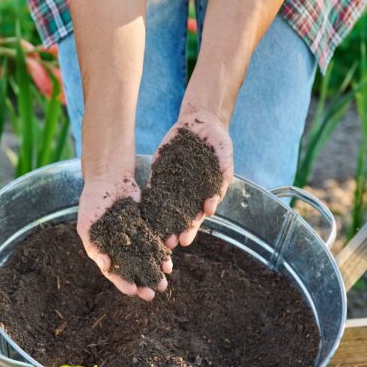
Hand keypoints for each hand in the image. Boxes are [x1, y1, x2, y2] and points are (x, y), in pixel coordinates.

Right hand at [77, 172, 172, 300]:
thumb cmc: (92, 200)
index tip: (133, 291)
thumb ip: (94, 244)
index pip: (114, 272)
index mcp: (104, 250)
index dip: (123, 282)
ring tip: (164, 282)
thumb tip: (105, 265)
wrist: (109, 177)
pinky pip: (156, 243)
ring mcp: (135, 238)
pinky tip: (169, 261)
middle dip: (143, 282)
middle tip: (153, 294)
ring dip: (155, 271)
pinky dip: (162, 252)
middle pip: (133, 270)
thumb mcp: (87, 222)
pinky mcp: (147, 227)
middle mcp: (120, 248)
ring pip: (147, 259)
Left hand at [154, 108, 232, 248]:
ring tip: (154, 235)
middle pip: (179, 216)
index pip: (197, 216)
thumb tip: (216, 198)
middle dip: (174, 230)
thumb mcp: (224, 155)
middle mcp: (188, 194)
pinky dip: (148, 201)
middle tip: (169, 244)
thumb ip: (223, 173)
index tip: (186, 239)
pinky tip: (142, 212)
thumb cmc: (218, 142)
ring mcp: (173, 184)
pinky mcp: (160, 173)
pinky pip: (153, 188)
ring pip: (164, 207)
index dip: (191, 228)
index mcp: (204, 194)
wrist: (201, 122)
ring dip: (160, 222)